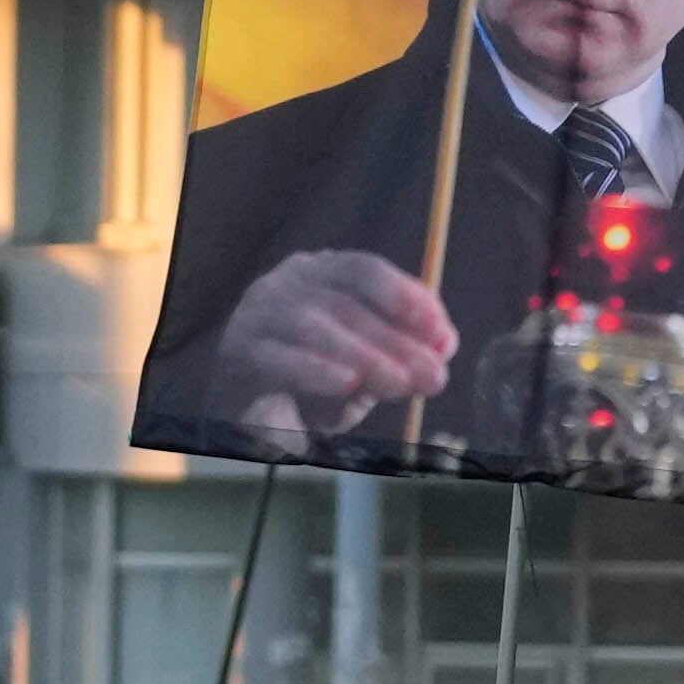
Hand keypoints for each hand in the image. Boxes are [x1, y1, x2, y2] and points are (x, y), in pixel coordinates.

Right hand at [208, 250, 458, 438]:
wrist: (249, 413)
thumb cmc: (313, 379)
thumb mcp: (367, 363)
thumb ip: (402, 349)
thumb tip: (444, 343)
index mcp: (320, 272)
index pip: (364, 271)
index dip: (406, 297)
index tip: (441, 332)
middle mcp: (286, 283)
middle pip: (346, 304)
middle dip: (397, 341)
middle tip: (432, 374)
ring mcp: (258, 314)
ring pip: (313, 325)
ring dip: (363, 355)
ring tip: (398, 382)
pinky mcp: (238, 352)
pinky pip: (278, 358)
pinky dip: (315, 369)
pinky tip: (347, 383)